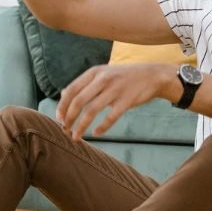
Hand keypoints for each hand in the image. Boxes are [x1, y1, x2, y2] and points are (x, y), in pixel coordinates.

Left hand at [57, 64, 178, 140]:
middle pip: (79, 101)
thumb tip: (63, 94)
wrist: (152, 76)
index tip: (59, 119)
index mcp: (94, 72)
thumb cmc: (124, 77)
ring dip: (81, 126)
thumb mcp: (103, 74)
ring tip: (76, 137)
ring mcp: (115, 89)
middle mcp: (103, 79)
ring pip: (91, 110)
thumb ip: (84, 83)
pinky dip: (102, 128)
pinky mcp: (127, 100)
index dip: (62, 106)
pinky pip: (111, 117)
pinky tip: (96, 134)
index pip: (71, 89)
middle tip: (65, 130)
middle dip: (69, 118)